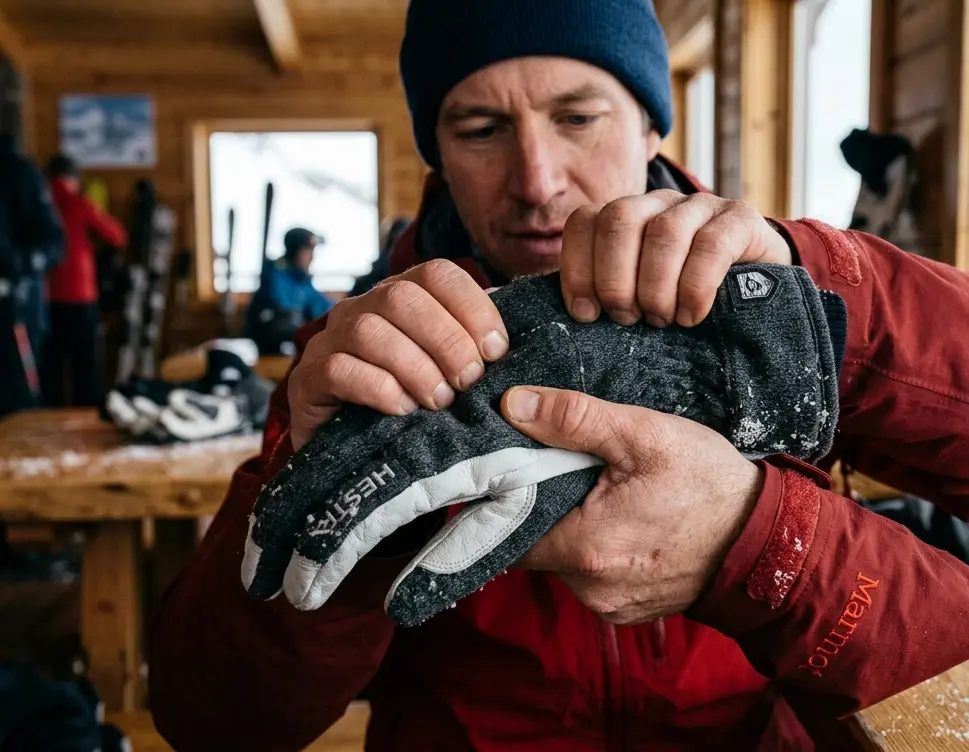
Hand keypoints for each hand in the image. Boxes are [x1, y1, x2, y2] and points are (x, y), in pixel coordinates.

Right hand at [288, 260, 508, 449]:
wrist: (358, 462)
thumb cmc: (416, 409)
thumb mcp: (451, 374)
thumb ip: (476, 349)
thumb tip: (514, 336)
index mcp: (404, 296)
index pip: (438, 274)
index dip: (472, 306)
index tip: (497, 350)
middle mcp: (364, 308)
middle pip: (403, 297)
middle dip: (446, 339)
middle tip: (470, 381)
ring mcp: (331, 341)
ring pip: (369, 331)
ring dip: (414, 366)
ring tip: (440, 402)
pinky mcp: (308, 379)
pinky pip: (339, 369)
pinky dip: (378, 388)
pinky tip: (403, 409)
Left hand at [502, 385, 762, 624]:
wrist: (767, 540)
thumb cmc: (708, 484)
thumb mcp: (642, 435)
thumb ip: (572, 419)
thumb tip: (513, 405)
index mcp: (584, 547)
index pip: (508, 527)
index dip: (508, 495)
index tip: (521, 467)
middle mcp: (589, 588)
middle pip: (535, 544)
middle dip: (546, 507)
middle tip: (574, 472)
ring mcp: (610, 605)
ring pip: (564, 561)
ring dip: (573, 528)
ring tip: (604, 494)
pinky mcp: (629, 611)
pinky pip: (593, 577)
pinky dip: (598, 550)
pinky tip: (624, 522)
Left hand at [560, 190, 791, 327]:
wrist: (760, 289)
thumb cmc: (682, 300)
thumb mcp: (639, 297)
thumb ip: (608, 296)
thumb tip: (575, 317)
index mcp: (624, 218)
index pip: (584, 222)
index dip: (578, 268)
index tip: (585, 313)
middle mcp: (657, 203)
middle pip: (618, 219)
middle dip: (615, 278)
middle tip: (627, 317)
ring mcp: (699, 206)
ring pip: (663, 232)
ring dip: (655, 286)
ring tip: (661, 320)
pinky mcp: (739, 219)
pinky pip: (711, 245)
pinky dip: (695, 287)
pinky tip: (691, 316)